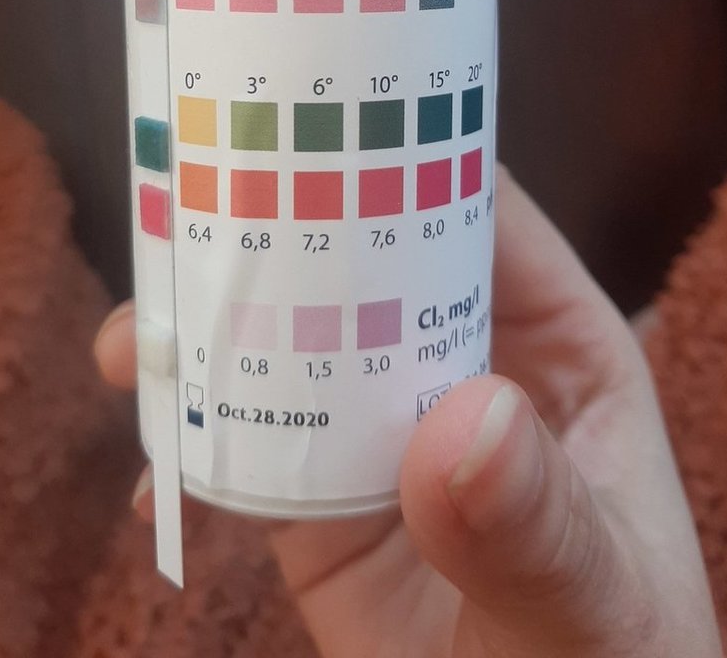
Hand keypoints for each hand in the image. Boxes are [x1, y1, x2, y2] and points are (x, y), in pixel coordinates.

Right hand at [94, 170, 722, 656]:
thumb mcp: (594, 600)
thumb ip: (538, 525)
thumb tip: (461, 421)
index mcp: (553, 343)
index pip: (475, 213)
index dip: (395, 157)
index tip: (305, 125)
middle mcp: (460, 363)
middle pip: (359, 264)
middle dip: (269, 236)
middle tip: (181, 222)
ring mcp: (383, 431)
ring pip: (288, 347)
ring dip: (206, 337)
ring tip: (132, 346)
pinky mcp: (322, 504)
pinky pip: (248, 451)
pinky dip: (192, 446)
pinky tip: (150, 471)